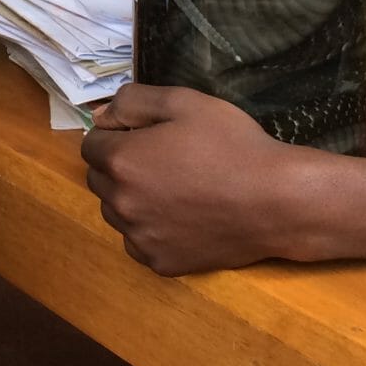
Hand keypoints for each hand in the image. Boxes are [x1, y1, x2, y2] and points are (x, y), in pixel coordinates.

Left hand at [81, 84, 297, 275]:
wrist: (274, 200)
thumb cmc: (231, 144)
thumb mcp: (184, 101)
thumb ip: (133, 101)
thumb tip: (100, 115)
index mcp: (122, 162)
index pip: (91, 145)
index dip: (116, 135)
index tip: (145, 134)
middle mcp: (121, 204)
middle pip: (99, 179)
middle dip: (119, 166)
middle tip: (161, 158)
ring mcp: (140, 238)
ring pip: (116, 213)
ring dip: (131, 198)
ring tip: (173, 187)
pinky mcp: (160, 263)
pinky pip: (138, 242)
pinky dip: (149, 229)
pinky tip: (180, 217)